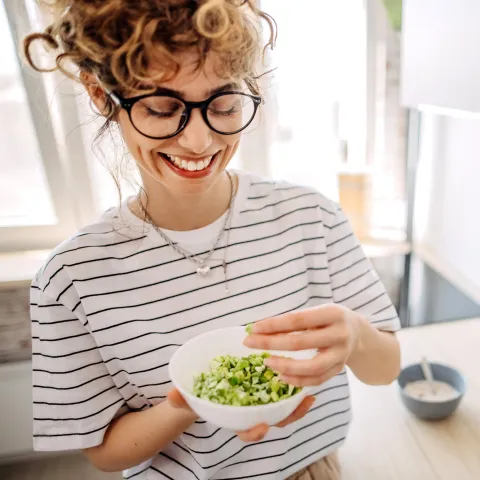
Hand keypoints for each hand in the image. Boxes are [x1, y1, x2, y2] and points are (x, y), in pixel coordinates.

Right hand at [167, 388, 315, 441]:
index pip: (245, 431)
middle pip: (270, 421)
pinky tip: (304, 380)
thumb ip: (182, 397)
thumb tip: (172, 394)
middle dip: (285, 418)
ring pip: (280, 409)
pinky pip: (281, 392)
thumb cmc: (197, 396)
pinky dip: (293, 390)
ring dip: (295, 406)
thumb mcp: (188, 397)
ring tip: (309, 397)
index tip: (260, 428)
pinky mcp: (265, 387)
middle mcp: (248, 413)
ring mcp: (259, 402)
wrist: (203, 386)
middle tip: (298, 409)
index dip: (253, 433)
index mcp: (232, 418)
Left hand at [243, 304, 361, 386]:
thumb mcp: (316, 312)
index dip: (274, 324)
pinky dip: (298, 380)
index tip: (253, 328)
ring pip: (312, 366)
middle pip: (301, 342)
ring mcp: (341, 354)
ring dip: (285, 366)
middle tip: (249, 343)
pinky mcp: (339, 369)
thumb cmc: (328, 320)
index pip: (297, 319)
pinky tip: (281, 376)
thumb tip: (260, 330)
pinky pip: (317, 379)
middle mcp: (340, 334)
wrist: (358, 333)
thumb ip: (295, 322)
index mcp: (332, 314)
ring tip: (266, 362)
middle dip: (271, 343)